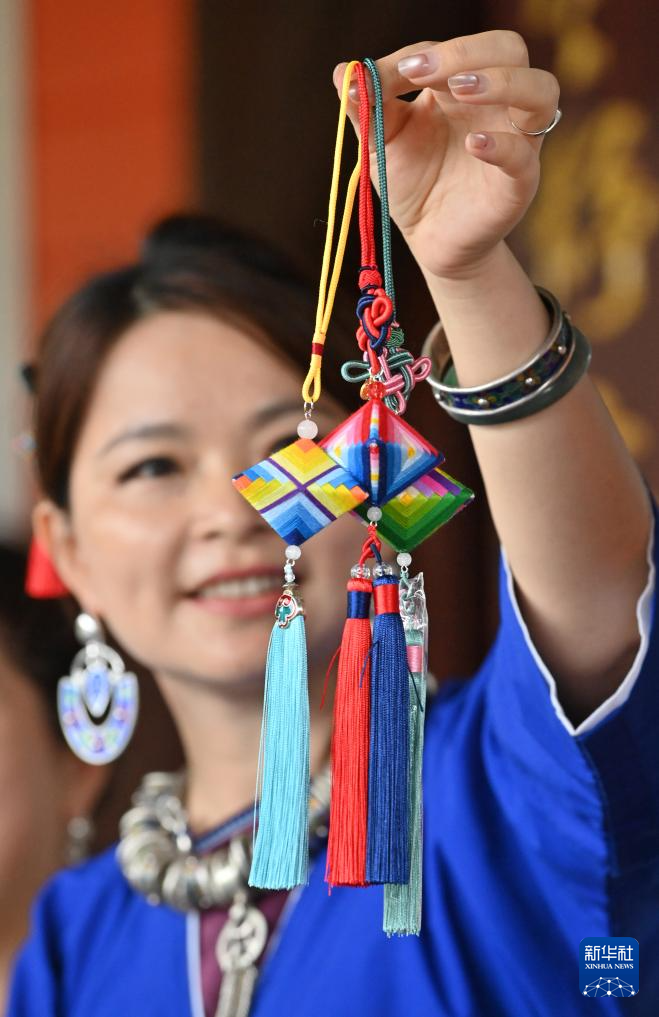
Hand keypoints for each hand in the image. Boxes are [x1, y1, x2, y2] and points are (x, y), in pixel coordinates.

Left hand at [333, 31, 559, 281]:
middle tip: (424, 72)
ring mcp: (515, 140)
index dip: (425, 55)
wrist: (427, 241)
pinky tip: (473, 144)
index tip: (391, 74)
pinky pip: (525, 155)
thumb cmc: (411, 184)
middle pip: (510, 49)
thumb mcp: (381, 144)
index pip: (455, 50)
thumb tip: (341, 71)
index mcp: (461, 87)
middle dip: (467, 52)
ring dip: (502, 81)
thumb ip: (366, 107)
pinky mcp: (518, 183)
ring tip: (460, 90)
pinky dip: (504, 145)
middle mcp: (496, 105)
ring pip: (540, 89)